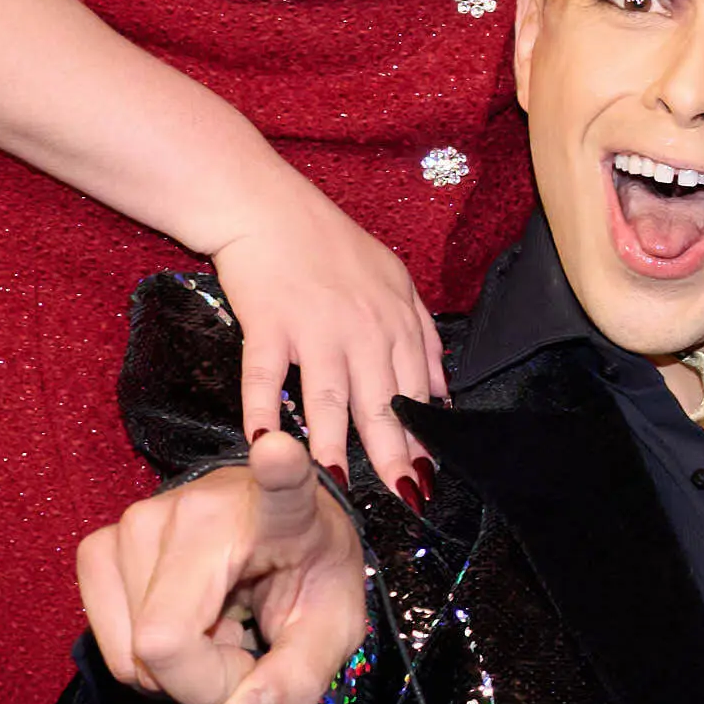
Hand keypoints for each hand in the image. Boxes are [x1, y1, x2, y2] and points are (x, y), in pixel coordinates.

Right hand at [68, 431, 367, 703]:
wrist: (273, 538)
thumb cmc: (307, 578)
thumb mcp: (332, 633)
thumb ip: (297, 679)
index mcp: (280, 508)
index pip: (280, 481)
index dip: (277, 469)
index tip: (278, 449)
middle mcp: (197, 506)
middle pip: (164, 642)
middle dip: (206, 680)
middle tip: (244, 648)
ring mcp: (135, 521)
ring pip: (133, 653)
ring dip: (179, 668)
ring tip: (219, 624)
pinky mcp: (97, 545)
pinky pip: (108, 643)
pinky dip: (144, 657)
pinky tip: (185, 621)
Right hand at [197, 188, 449, 493]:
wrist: (268, 207)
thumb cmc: (329, 244)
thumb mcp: (394, 280)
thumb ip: (420, 334)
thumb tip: (441, 391)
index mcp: (395, 320)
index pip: (416, 390)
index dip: (423, 436)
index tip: (430, 474)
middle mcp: (363, 328)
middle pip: (381, 403)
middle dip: (394, 455)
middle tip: (403, 496)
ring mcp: (315, 326)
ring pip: (329, 397)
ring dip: (333, 445)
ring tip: (337, 486)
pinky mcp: (269, 323)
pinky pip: (265, 375)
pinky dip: (262, 409)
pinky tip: (264, 441)